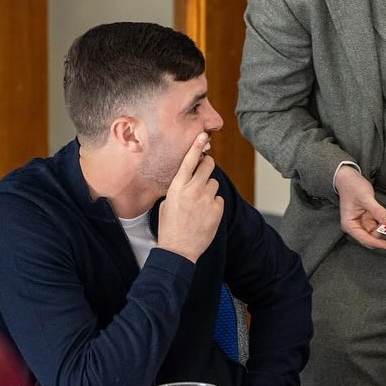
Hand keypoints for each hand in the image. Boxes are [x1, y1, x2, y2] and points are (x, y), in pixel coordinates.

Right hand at [157, 132, 223, 262]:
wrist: (179, 250)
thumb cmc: (169, 226)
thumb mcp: (167, 202)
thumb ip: (179, 187)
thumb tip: (190, 175)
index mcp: (177, 187)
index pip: (189, 161)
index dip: (196, 146)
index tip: (203, 135)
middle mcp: (193, 190)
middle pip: (208, 165)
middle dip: (207, 164)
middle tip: (204, 168)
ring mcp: (207, 199)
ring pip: (214, 183)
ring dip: (209, 189)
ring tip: (199, 204)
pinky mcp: (217, 209)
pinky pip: (218, 198)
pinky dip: (213, 203)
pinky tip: (204, 214)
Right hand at [334, 165, 385, 249]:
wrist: (349, 177)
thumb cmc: (352, 187)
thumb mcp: (365, 198)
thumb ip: (377, 211)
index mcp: (350, 225)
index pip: (364, 238)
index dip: (376, 243)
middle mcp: (356, 226)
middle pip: (370, 237)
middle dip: (381, 235)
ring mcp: (363, 222)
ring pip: (376, 231)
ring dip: (385, 229)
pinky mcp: (368, 218)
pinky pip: (378, 224)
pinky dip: (385, 222)